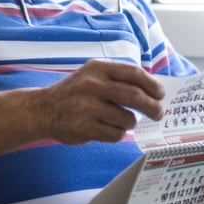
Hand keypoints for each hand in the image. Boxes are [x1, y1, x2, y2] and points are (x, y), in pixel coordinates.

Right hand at [34, 59, 164, 144]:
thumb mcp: (93, 75)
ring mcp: (87, 107)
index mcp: (98, 68)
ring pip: (127, 119)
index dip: (152, 85)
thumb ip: (118, 78)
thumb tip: (152, 90)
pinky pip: (115, 134)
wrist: (42, 109)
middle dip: (152, 107)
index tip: (160, 94)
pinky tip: (109, 128)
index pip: (134, 73)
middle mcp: (93, 85)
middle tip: (158, 113)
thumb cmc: (75, 92)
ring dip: (131, 123)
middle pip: (135, 96)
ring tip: (124, 121)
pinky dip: (118, 134)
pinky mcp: (84, 127)